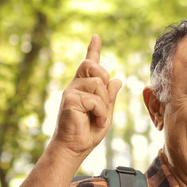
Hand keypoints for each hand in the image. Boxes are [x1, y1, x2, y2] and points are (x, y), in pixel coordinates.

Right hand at [50, 34, 122, 161]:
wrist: (74, 148)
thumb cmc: (88, 133)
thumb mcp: (105, 113)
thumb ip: (110, 97)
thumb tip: (117, 79)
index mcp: (84, 88)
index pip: (89, 64)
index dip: (93, 50)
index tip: (96, 37)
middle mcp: (76, 86)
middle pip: (92, 66)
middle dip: (104, 79)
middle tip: (104, 102)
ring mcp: (71, 92)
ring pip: (98, 84)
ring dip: (105, 103)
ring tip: (99, 117)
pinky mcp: (69, 100)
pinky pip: (94, 99)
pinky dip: (101, 112)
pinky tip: (96, 121)